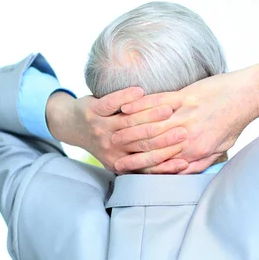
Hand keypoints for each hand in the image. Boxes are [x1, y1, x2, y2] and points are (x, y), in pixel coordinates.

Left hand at [45, 89, 189, 173]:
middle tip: (185, 131)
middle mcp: (110, 148)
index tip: (187, 155)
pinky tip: (140, 91)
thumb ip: (147, 163)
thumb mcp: (121, 157)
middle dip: (165, 138)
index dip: (168, 162)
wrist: (71, 124)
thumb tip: (182, 168)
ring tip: (169, 110)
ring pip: (129, 123)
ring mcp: (100, 129)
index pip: (148, 164)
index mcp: (120, 161)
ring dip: (150, 116)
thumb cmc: (106, 140)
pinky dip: (126, 97)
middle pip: (142, 144)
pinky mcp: (92, 111)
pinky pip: (111, 103)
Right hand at [113, 58, 258, 173]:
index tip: (122, 165)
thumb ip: (201, 162)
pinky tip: (127, 106)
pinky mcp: (185, 96)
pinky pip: (158, 101)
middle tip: (110, 147)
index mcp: (195, 150)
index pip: (162, 161)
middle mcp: (187, 136)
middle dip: (129, 147)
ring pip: (151, 124)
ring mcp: (185, 115)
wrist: (247, 96)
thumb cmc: (235, 122)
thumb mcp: (221, 148)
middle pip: (152, 144)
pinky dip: (140, 104)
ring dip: (130, 127)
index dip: (141, 164)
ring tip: (112, 128)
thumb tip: (183, 171)